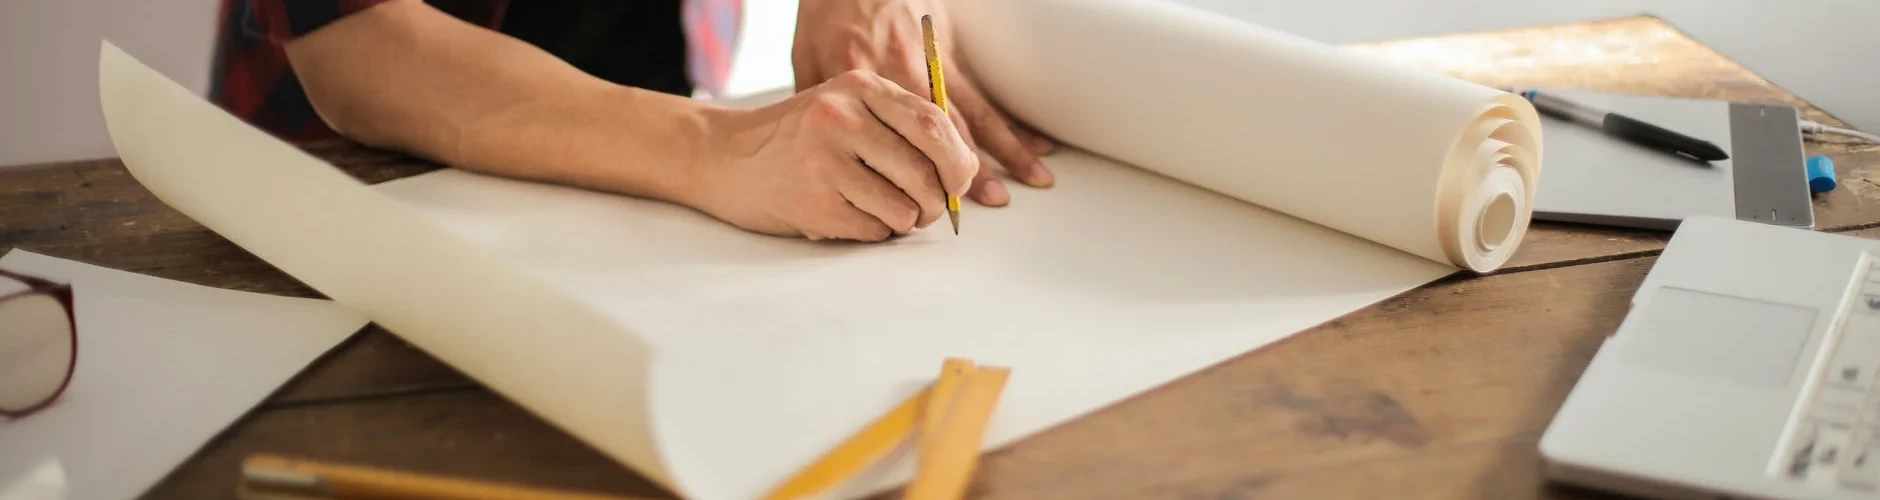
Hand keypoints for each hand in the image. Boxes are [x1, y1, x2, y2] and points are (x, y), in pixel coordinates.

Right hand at [686, 70, 978, 241]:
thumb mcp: (845, 107)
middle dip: (938, 201)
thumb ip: (900, 126)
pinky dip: (875, 232)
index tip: (959, 182)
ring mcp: (825, 162)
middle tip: (927, 209)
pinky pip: (875, 230)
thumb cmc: (797, 137)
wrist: (721, 155)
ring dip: (904, 221)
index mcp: (859, 87)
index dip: (959, 161)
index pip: (935, 124)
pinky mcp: (814, 203)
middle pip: (926, 172)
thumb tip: (965, 172)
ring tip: (880, 210)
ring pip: (905, 208)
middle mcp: (842, 119)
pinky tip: (851, 216)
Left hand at [792, 0, 1054, 206]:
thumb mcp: (806, 58)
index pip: (895, 139)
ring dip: (1006, 149)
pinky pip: (983, 95)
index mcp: (865, 84)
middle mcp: (904, 77)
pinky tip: (1035, 143)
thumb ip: (815, 107)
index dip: (916, 175)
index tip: (930, 204)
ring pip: (974, 115)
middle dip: (970, 170)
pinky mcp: (948, 55)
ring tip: (1033, 180)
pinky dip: (1012, 121)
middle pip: (943, 133)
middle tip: (994, 202)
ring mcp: (932, 66)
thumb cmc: (826, 12)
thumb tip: (817, 155)